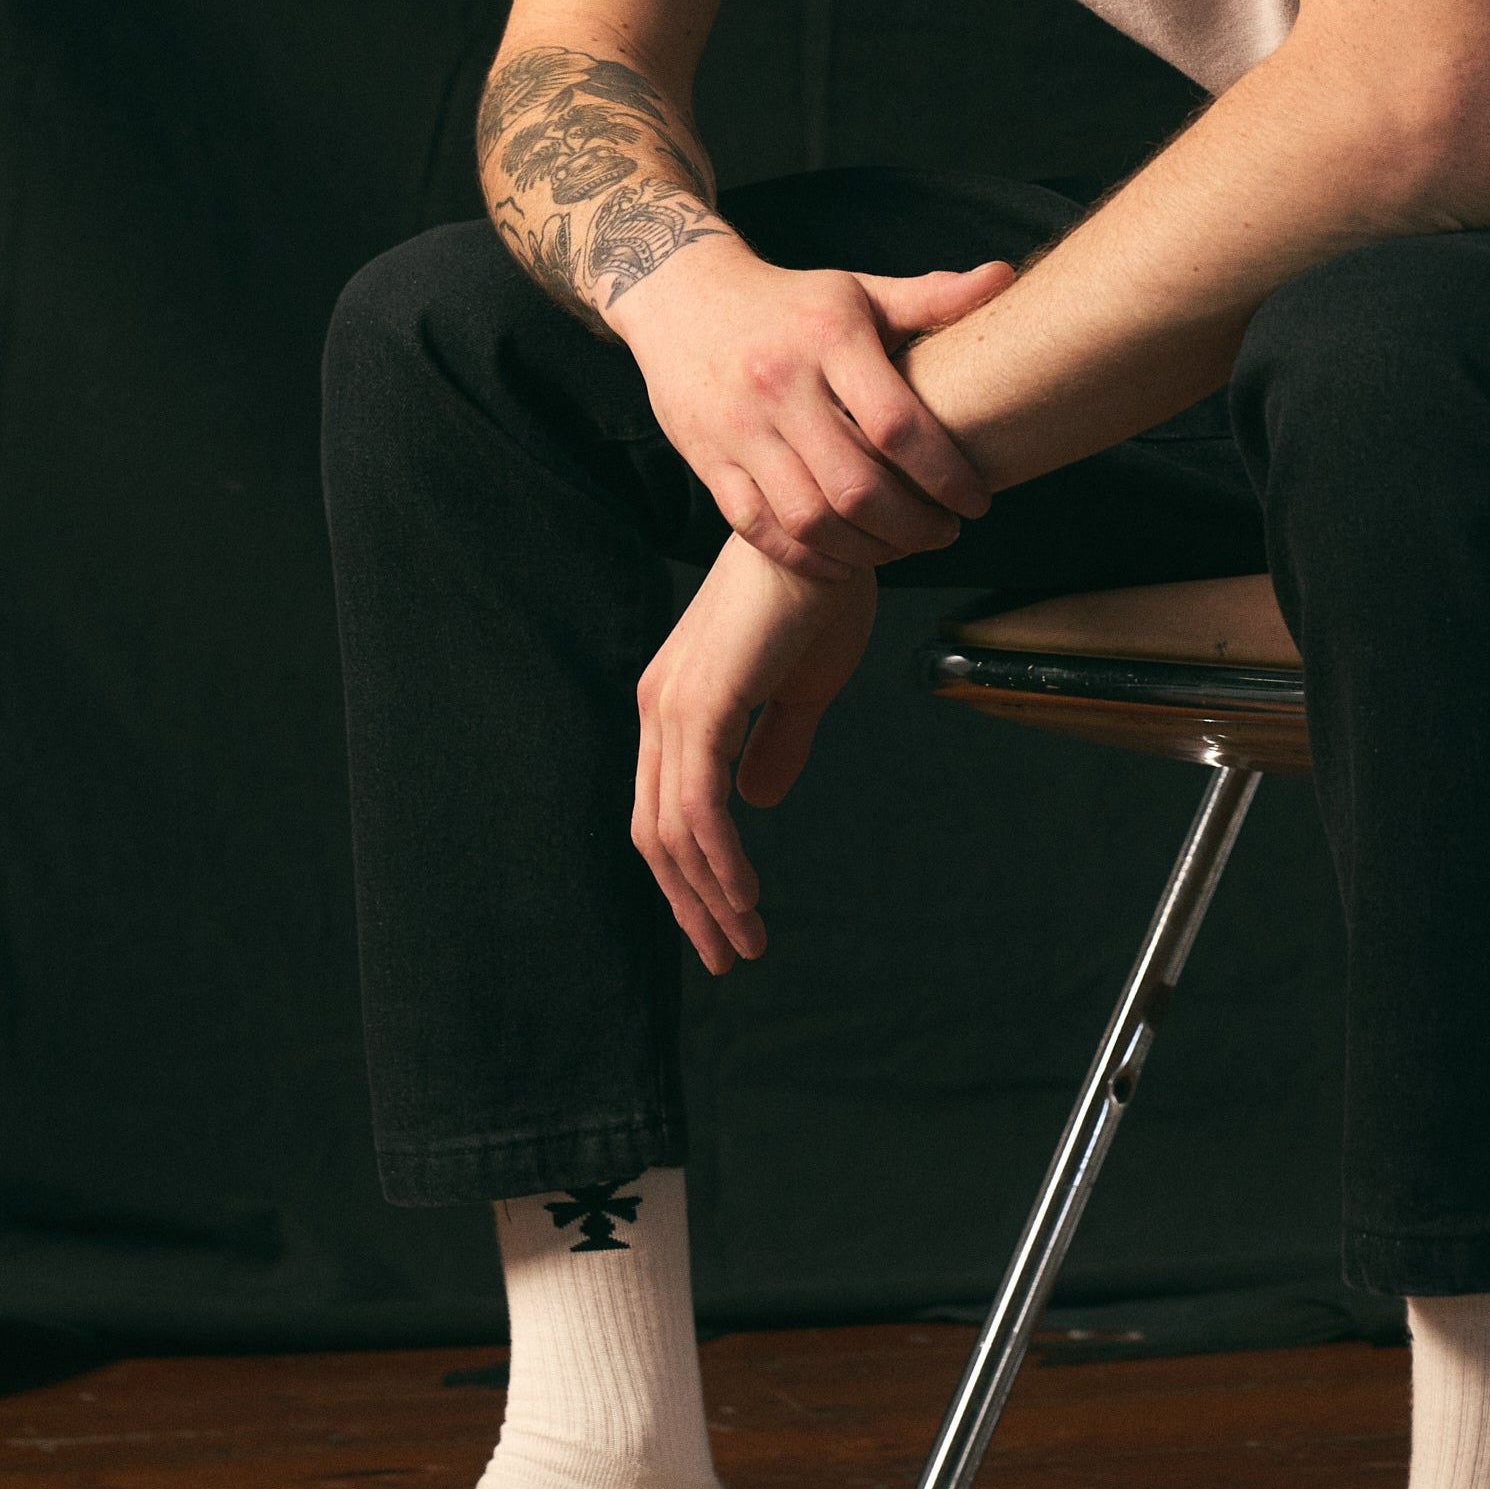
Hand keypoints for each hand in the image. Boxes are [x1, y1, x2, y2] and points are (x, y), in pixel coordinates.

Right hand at [610, 246, 1014, 576]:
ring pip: (808, 517)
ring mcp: (738, 429)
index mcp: (827, 339)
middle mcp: (779, 386)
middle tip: (946, 533)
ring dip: (867, 549)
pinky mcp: (707, 461)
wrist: (680, 297)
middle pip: (856, 485)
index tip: (978, 502)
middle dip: (914, 526)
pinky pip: (759, 529)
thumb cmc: (790, 302)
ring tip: (902, 548)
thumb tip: (1005, 277)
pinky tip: (844, 560)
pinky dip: (808, 556)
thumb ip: (932, 297)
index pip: (897, 425)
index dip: (946, 475)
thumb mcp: (858, 292)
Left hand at [633, 539, 878, 972]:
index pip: (666, 809)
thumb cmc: (826, 597)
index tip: (727, 924)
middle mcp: (660, 707)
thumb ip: (775, 744)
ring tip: (744, 942)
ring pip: (672, 830)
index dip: (691, 875)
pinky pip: (697, 805)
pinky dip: (718, 860)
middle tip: (728, 956)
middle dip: (689, 903)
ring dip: (708, 897)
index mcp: (678, 702)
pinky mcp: (701, 704)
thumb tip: (755, 803)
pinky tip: (744, 898)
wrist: (835, 532)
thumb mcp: (803, 688)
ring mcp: (673, 705)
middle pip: (655, 831)